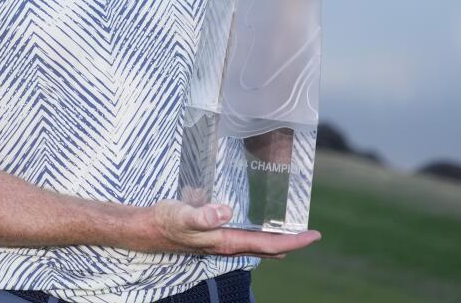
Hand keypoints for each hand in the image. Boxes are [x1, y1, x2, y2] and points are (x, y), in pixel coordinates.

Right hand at [145, 200, 320, 259]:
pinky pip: (245, 239)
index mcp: (226, 242)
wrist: (147, 229)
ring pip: (257, 246)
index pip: (267, 243)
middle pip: (267, 248)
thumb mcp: (182, 215)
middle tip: (310, 234)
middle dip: (290, 243)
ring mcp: (221, 243)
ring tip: (292, 232)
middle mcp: (227, 245)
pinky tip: (260, 227)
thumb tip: (225, 212)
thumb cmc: (165, 221)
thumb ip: (202, 215)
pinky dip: (260, 235)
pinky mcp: (215, 237)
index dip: (293, 241)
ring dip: (276, 240)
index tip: (313, 235)